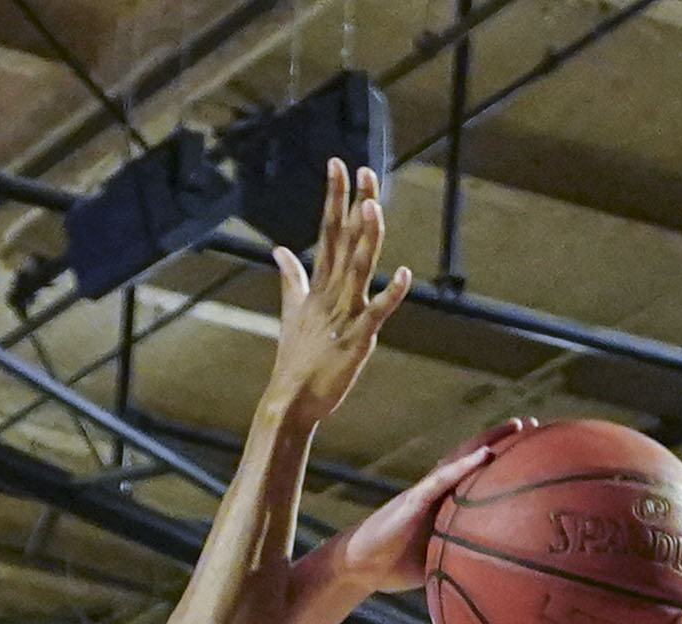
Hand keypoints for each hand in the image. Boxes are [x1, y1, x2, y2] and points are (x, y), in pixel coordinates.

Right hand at [263, 160, 412, 433]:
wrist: (290, 402)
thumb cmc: (296, 359)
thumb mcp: (292, 311)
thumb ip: (290, 278)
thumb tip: (278, 250)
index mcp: (319, 285)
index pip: (327, 231)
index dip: (334, 197)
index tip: (338, 163)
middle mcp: (331, 293)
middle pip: (344, 241)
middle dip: (354, 205)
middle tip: (364, 170)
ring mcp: (343, 315)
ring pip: (357, 269)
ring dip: (366, 238)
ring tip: (373, 206)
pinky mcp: (356, 340)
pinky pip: (376, 313)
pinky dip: (390, 295)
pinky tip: (403, 274)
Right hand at [323, 426, 520, 597]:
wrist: (360, 565)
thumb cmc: (397, 565)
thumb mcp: (439, 562)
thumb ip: (463, 559)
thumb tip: (496, 576)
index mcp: (445, 503)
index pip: (477, 475)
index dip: (502, 461)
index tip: (532, 450)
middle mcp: (438, 490)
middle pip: (474, 457)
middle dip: (502, 439)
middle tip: (534, 425)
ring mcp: (426, 491)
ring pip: (461, 458)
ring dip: (489, 440)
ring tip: (517, 426)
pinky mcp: (413, 500)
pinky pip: (442, 479)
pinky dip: (464, 466)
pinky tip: (484, 455)